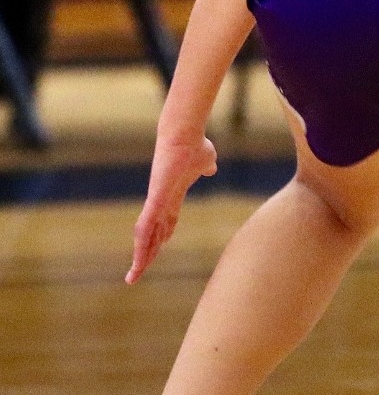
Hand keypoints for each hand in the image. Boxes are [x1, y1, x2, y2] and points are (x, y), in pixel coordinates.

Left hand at [127, 133, 217, 283]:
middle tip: (135, 275)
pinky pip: (146, 224)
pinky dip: (142, 241)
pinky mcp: (155, 198)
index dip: (160, 239)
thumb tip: (211, 168)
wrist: (184, 134)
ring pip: (145, 235)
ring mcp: (156, 201)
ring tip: (134, 275)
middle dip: (145, 255)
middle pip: (151, 235)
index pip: (165, 223)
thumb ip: (206, 167)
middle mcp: (160, 202)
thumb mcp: (206, 160)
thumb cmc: (195, 145)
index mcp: (173, 196)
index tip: (155, 251)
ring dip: (141, 256)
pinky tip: (137, 256)